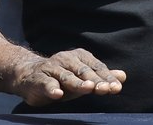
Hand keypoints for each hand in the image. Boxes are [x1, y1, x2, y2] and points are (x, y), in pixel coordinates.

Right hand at [10, 48, 125, 105]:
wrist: (29, 76)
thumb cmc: (62, 78)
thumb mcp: (83, 78)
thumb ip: (102, 77)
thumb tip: (123, 76)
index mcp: (81, 57)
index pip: (97, 68)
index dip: (107, 78)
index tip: (117, 88)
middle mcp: (67, 59)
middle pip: (85, 72)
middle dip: (96, 81)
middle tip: (106, 89)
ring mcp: (52, 68)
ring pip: (67, 77)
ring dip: (78, 83)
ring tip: (88, 88)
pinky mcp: (38, 79)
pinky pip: (46, 84)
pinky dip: (52, 89)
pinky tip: (57, 94)